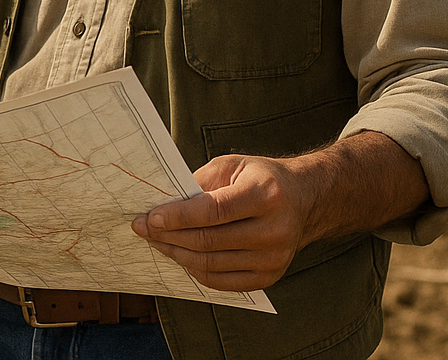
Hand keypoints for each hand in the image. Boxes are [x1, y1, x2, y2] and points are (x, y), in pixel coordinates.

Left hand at [131, 154, 311, 291]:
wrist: (304, 200)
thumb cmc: (262, 179)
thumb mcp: (233, 166)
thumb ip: (200, 183)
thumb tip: (163, 204)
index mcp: (265, 194)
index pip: (212, 211)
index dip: (177, 216)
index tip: (149, 217)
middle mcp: (274, 230)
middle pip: (208, 241)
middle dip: (168, 235)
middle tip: (143, 229)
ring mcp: (274, 258)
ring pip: (210, 264)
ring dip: (176, 253)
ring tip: (157, 241)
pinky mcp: (269, 277)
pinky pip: (221, 281)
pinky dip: (195, 270)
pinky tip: (181, 256)